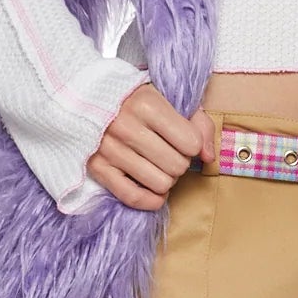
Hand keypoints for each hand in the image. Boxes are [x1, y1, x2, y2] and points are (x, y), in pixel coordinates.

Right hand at [86, 82, 217, 210]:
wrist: (88, 97)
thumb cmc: (137, 99)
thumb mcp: (170, 98)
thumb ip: (198, 123)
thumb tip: (208, 157)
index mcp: (146, 104)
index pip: (191, 143)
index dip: (192, 144)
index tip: (182, 137)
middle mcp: (126, 127)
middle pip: (177, 166)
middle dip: (179, 162)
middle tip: (169, 152)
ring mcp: (109, 149)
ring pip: (160, 184)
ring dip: (166, 179)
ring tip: (159, 166)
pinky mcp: (97, 167)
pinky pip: (133, 197)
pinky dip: (151, 200)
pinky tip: (156, 191)